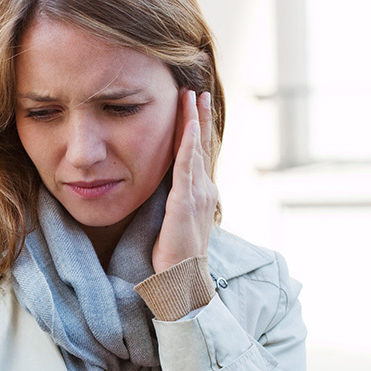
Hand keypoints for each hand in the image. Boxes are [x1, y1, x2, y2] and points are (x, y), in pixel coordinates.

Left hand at [152, 89, 216, 272]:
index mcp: (200, 193)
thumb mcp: (176, 220)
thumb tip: (166, 189)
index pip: (199, 154)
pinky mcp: (185, 200)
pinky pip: (187, 166)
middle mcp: (204, 189)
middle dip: (200, 116)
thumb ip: (175, 200)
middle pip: (202, 145)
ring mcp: (197, 194)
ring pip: (196, 149)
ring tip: (192, 96)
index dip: (197, 130)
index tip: (193, 107)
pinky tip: (188, 124)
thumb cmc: (176, 253)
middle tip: (198, 91)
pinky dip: (189, 143)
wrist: (183, 278)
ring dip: (194, 120)